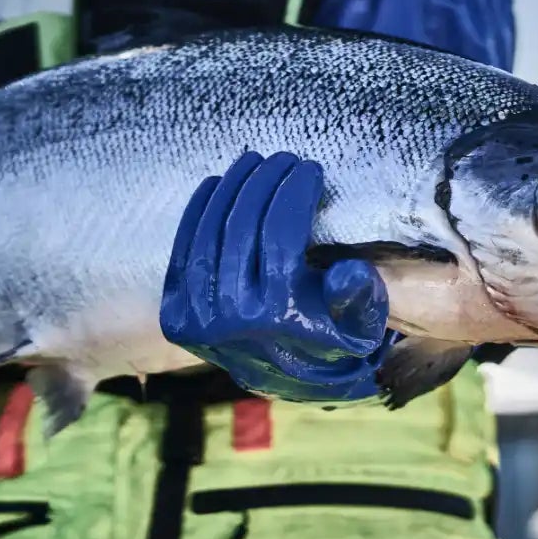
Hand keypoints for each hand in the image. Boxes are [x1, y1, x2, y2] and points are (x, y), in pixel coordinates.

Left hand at [160, 151, 393, 402]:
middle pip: (242, 228)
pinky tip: (218, 183)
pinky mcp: (176, 314)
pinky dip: (199, 211)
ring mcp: (197, 317)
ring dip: (233, 188)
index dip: (294, 194)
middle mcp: (231, 319)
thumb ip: (360, 298)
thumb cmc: (332, 339)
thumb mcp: (361, 326)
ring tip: (254, 162)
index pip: (279, 236)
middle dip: (265, 183)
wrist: (289, 379)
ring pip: (210, 233)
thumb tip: (345, 272)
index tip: (309, 168)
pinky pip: (184, 250)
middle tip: (283, 159)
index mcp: (278, 318)